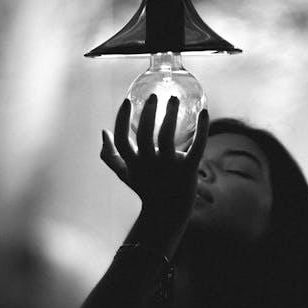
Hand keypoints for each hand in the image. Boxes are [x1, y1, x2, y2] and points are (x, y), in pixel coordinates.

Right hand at [100, 94, 209, 223]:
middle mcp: (149, 164)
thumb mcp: (125, 173)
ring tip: (174, 99)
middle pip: (145, 134)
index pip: (121, 139)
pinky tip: (204, 112)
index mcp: (134, 163)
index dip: (122, 119)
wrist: (168, 212)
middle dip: (148, 112)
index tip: (128, 101)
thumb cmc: (146, 188)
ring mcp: (169, 167)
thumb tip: (103, 132)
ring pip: (168, 137)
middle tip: (154, 96)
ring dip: (171, 114)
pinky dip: (202, 129)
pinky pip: (197, 147)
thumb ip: (110, 155)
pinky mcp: (188, 170)